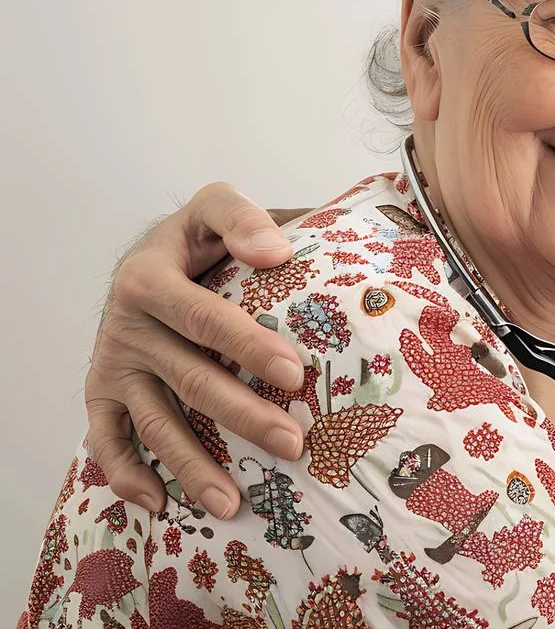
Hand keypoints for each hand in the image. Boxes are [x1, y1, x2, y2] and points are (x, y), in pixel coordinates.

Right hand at [86, 183, 310, 517]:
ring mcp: (114, 365)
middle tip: (292, 444)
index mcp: (150, 279)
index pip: (205, 318)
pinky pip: (107, 441)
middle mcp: (127, 327)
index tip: (294, 373)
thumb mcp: (213, 208)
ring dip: (192, 467)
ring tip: (232, 503)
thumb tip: (276, 251)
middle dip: (242, 417)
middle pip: (190, 380)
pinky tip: (161, 505)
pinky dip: (127, 476)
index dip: (248, 346)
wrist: (150, 255)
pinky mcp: (102, 393)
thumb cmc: (197, 238)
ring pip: (154, 423)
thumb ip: (240, 219)